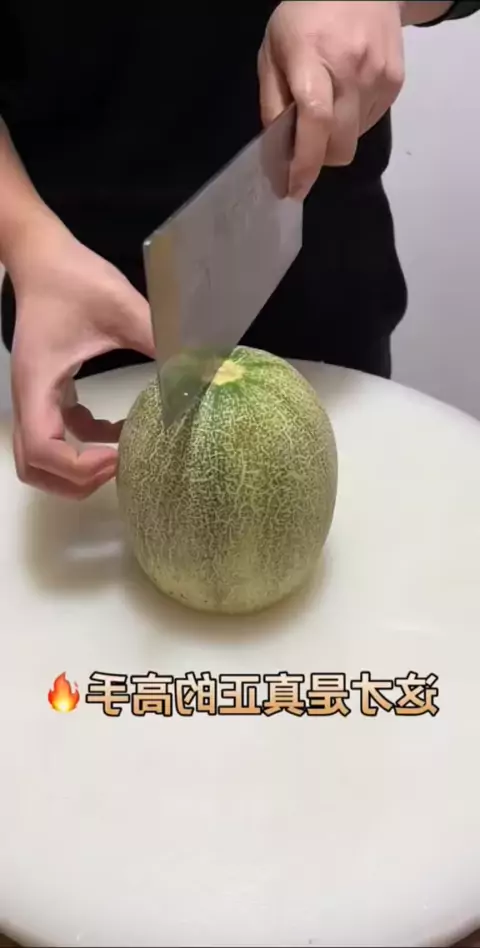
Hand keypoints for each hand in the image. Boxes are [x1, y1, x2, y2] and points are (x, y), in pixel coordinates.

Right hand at [10, 220, 154, 498]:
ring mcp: (36, 396)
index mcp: (38, 383)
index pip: (41, 451)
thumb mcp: (120, 306)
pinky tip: (119, 430)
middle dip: (74, 480)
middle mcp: (30, 397)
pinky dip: (85, 444)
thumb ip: (159, 336)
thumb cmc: (73, 278)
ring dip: (76, 469)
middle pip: (33, 468)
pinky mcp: (48, 389)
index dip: (78, 467)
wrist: (43, 256)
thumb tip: (201, 366)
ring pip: (39, 459)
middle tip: (118, 466)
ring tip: (118, 457)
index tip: (116, 457)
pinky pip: (58, 435)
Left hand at [258, 1, 404, 198]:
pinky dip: (353, 123)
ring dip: (336, 138)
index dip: (305, 163)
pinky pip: (370, 123)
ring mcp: (378, 76)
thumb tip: (280, 150)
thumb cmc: (306, 16)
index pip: (315, 121)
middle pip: (339, 143)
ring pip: (355, 138)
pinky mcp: (395, 82)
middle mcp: (351, 69)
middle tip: (306, 152)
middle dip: (320, 160)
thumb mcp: (273, 50)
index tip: (294, 190)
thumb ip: (272, 101)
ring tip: (328, 106)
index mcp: (313, 57)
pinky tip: (347, 94)